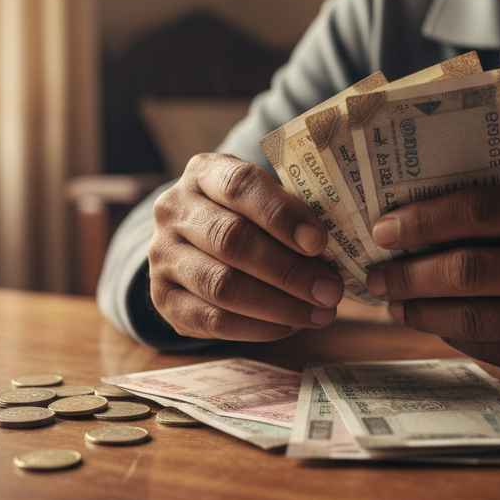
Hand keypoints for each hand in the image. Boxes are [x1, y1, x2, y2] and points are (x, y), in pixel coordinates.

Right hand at [148, 153, 343, 340]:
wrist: (191, 242)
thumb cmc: (245, 215)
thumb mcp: (262, 198)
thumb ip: (292, 214)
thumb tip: (338, 250)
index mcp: (204, 172)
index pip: (240, 186)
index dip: (281, 214)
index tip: (319, 242)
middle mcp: (173, 210)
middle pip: (231, 240)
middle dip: (289, 270)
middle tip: (331, 290)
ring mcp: (162, 255)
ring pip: (222, 285)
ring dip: (279, 305)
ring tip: (320, 313)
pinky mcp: (163, 298)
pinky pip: (213, 320)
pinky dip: (258, 327)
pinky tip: (290, 325)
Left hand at [365, 186, 499, 384]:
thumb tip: (417, 221)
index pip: (480, 211)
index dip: (424, 220)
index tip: (384, 228)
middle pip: (468, 270)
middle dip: (408, 274)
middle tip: (374, 273)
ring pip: (472, 318)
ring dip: (420, 311)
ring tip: (392, 302)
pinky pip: (488, 348)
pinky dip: (450, 333)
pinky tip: (429, 321)